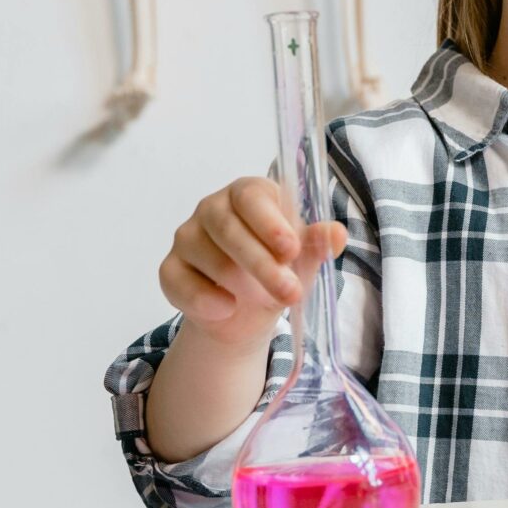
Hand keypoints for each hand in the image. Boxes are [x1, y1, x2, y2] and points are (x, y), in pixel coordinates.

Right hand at [159, 177, 346, 347]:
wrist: (246, 313)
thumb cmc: (277, 270)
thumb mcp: (302, 260)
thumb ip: (317, 244)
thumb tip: (337, 234)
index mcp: (248, 194)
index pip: (252, 197)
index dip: (270, 222)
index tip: (291, 249)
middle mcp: (212, 208)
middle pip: (228, 227)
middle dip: (261, 263)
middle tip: (290, 291)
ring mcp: (187, 237)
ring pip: (205, 255)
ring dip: (239, 283)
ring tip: (267, 303)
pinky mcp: (170, 269)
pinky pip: (179, 281)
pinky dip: (203, 299)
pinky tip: (227, 309)